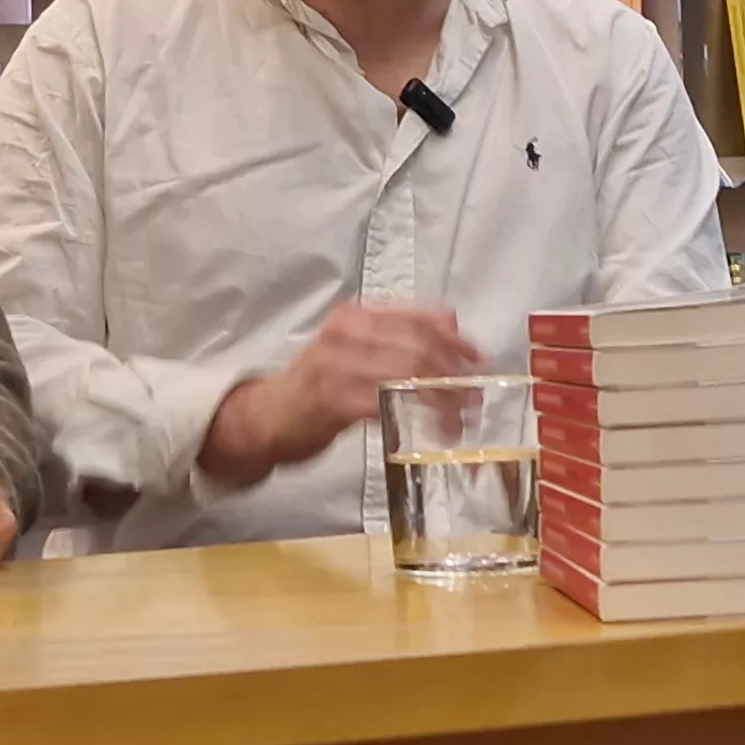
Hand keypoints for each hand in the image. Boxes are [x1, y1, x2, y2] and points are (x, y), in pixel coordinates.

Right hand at [198, 303, 483, 484]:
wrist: (266, 416)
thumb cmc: (318, 384)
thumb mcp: (358, 349)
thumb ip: (399, 335)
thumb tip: (452, 322)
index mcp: (356, 315)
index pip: (417, 317)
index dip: (454, 339)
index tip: (479, 359)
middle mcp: (347, 332)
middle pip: (417, 346)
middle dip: (453, 372)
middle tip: (474, 397)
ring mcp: (337, 364)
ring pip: (407, 374)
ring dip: (442, 399)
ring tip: (462, 418)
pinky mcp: (333, 400)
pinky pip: (388, 403)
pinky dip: (419, 417)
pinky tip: (436, 430)